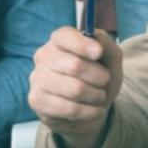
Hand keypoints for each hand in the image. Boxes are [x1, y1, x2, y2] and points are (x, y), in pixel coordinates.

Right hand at [28, 26, 122, 147]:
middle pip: (75, 65)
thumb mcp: (110, 60)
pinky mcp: (37, 100)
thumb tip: (96, 36)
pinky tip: (93, 110)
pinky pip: (69, 109)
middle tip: (104, 81)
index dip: (83, 44)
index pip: (65, 36)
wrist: (87, 110)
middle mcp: (44, 56)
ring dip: (95, 96)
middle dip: (99, 77)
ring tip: (99, 96)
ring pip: (74, 89)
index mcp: (59, 40)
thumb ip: (107, 44)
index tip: (99, 53)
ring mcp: (37, 78)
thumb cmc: (97, 78)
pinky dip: (89, 112)